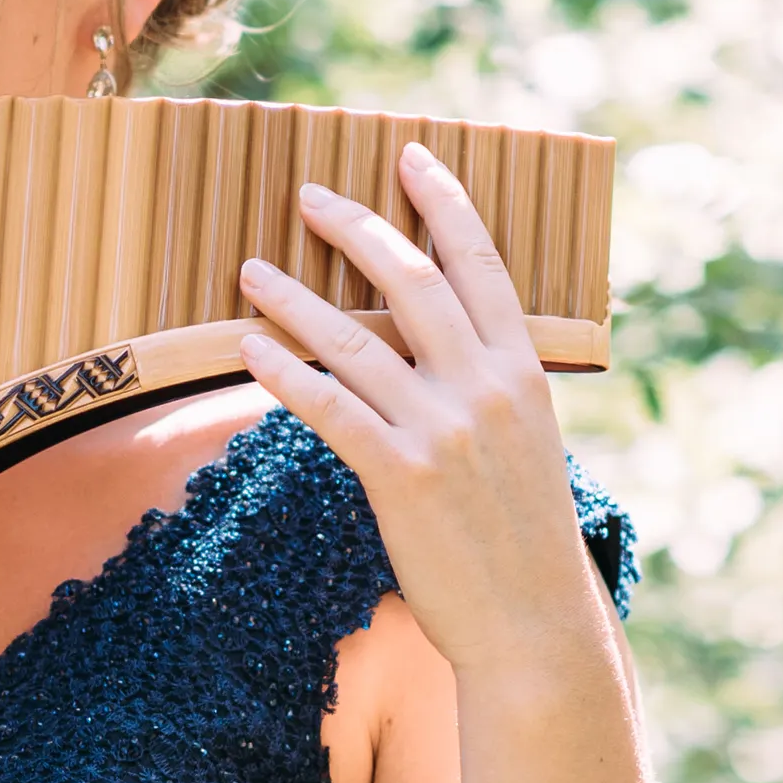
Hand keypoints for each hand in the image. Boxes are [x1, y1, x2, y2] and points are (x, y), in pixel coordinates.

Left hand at [237, 142, 609, 677]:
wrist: (533, 627)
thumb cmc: (523, 541)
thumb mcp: (526, 447)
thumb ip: (490, 390)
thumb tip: (444, 351)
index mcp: (524, 372)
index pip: (481, 263)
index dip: (441, 203)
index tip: (409, 155)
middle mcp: (486, 388)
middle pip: (410, 280)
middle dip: (355, 227)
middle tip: (306, 196)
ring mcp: (444, 430)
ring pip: (354, 339)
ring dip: (293, 296)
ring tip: (249, 268)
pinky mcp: (400, 476)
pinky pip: (327, 407)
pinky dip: (284, 370)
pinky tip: (248, 345)